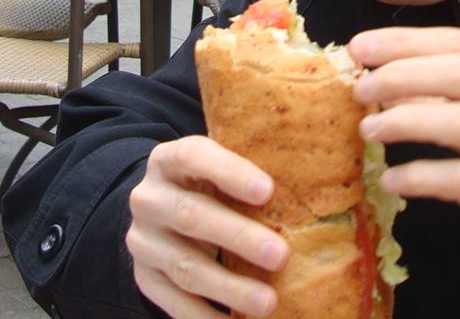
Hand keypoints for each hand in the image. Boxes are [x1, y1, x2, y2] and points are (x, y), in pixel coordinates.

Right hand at [127, 135, 289, 317]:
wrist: (159, 210)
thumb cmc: (207, 185)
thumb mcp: (218, 166)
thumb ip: (249, 169)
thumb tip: (316, 182)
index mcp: (169, 160)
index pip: (193, 156)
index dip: (230, 172)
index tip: (268, 191)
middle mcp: (149, 198)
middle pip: (191, 216)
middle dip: (239, 238)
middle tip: (281, 256)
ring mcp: (143, 241)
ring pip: (186, 267)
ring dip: (230, 288)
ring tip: (269, 302)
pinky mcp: (145, 277)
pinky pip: (175, 302)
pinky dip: (207, 316)